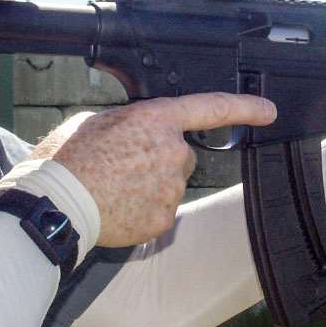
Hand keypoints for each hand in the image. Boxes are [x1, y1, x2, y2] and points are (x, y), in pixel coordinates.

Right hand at [29, 93, 276, 246]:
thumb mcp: (97, 121)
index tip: (269, 111)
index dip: (245, 107)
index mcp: (156, 118)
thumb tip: (135, 135)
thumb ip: (130, 123)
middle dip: (159, 158)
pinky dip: (142, 210)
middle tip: (121, 165)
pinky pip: (159, 210)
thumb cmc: (68, 159)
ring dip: (149, 185)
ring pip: (170, 184)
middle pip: (181, 154)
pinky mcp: (163, 219)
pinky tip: (117, 207)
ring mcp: (171, 189)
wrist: (56, 205)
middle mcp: (172, 151)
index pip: (211, 108)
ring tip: (112, 187)